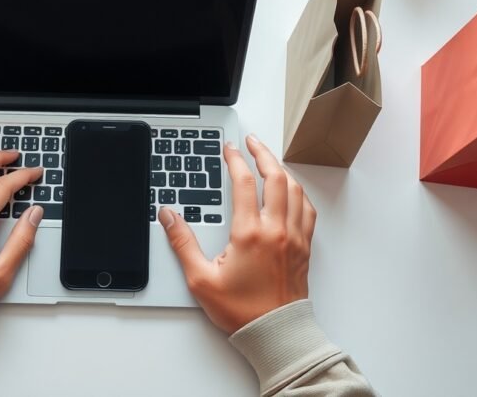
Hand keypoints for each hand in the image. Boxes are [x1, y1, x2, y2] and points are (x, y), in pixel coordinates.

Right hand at [160, 135, 315, 333]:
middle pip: (275, 177)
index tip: (229, 149)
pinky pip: (307, 210)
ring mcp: (294, 237)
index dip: (235, 160)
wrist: (275, 334)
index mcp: (250, 234)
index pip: (244, 183)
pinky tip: (291, 191)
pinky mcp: (304, 248)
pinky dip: (298, 193)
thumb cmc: (241, 310)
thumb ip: (182, 243)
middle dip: (262, 153)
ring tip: (269, 160)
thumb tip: (168, 216)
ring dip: (281, 169)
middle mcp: (276, 230)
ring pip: (295, 190)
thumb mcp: (201, 278)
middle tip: (251, 142)